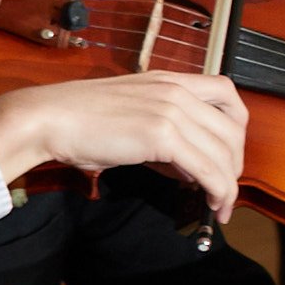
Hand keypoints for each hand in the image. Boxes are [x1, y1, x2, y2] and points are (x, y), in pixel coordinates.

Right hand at [0, 69, 252, 222]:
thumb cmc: (80, 120)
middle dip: (235, 163)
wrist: (47, 118)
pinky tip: (212, 204)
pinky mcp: (162, 135)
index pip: (227, 93)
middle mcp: (177, 90)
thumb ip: (165, 132)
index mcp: (170, 80)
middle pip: (232, 128)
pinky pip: (208, 170)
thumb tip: (188, 164)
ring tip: (220, 204)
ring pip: (224, 153)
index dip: (237, 126)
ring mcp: (172, 111)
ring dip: (229, 184)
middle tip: (225, 186)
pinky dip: (218, 191)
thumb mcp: (133, 115)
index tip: (229, 151)